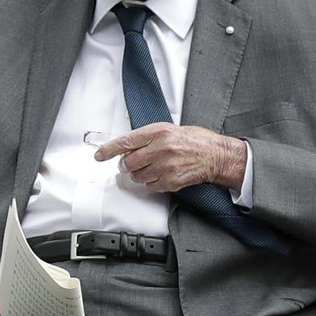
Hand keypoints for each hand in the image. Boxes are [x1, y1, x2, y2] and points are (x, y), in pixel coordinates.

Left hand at [93, 122, 249, 194]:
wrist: (216, 155)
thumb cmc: (194, 141)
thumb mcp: (169, 129)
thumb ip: (147, 137)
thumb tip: (126, 148)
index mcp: (159, 132)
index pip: (126, 141)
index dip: (109, 150)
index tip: (99, 155)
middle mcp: (161, 148)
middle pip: (129, 162)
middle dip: (128, 164)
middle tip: (135, 162)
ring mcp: (166, 166)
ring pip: (137, 176)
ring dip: (140, 174)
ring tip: (153, 167)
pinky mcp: (171, 181)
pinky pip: (150, 186)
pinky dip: (151, 183)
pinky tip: (161, 175)